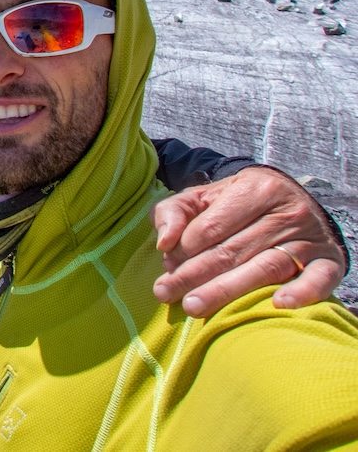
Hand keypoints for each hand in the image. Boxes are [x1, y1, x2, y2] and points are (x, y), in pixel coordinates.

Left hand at [151, 165, 345, 317]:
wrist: (290, 201)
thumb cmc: (234, 205)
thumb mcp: (201, 198)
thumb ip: (173, 212)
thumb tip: (164, 243)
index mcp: (253, 188)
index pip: (211, 227)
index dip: (184, 250)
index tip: (166, 268)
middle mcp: (285, 210)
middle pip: (232, 250)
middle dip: (195, 275)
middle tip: (166, 294)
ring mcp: (309, 237)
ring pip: (266, 267)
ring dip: (228, 290)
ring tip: (194, 306)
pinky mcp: (329, 261)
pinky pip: (319, 279)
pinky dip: (303, 292)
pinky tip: (278, 305)